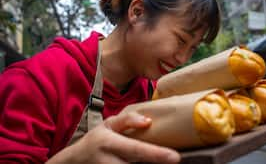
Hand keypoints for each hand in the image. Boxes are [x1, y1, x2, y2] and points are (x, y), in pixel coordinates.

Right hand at [47, 112, 180, 163]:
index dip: (156, 154)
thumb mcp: (108, 124)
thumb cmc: (96, 139)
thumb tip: (148, 121)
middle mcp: (109, 161)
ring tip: (165, 162)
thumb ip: (128, 120)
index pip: (136, 150)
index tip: (175, 157)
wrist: (75, 160)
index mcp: (110, 143)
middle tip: (174, 160)